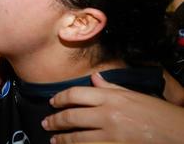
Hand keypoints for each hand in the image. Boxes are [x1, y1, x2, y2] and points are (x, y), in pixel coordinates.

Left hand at [43, 72, 183, 143]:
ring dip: (63, 139)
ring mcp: (111, 135)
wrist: (180, 133)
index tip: (52, 102)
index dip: (60, 98)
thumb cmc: (160, 114)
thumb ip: (111, 88)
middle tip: (46, 124)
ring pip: (77, 137)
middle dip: (55, 121)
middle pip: (72, 116)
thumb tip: (93, 78)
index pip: (76, 94)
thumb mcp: (135, 95)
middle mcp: (108, 115)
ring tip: (54, 140)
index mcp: (112, 98)